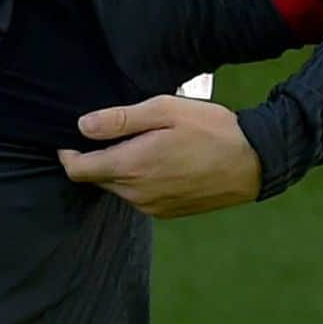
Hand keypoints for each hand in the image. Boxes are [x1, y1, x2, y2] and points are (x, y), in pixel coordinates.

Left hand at [58, 95, 261, 218]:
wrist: (254, 163)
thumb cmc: (211, 130)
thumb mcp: (165, 111)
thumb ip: (120, 119)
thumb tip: (82, 126)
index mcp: (131, 166)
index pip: (77, 170)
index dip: (68, 154)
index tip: (71, 139)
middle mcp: (136, 193)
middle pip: (96, 178)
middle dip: (96, 157)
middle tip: (117, 133)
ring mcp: (151, 206)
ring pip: (117, 187)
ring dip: (119, 168)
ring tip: (144, 144)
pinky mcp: (166, 212)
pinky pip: (138, 196)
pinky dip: (138, 180)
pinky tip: (160, 161)